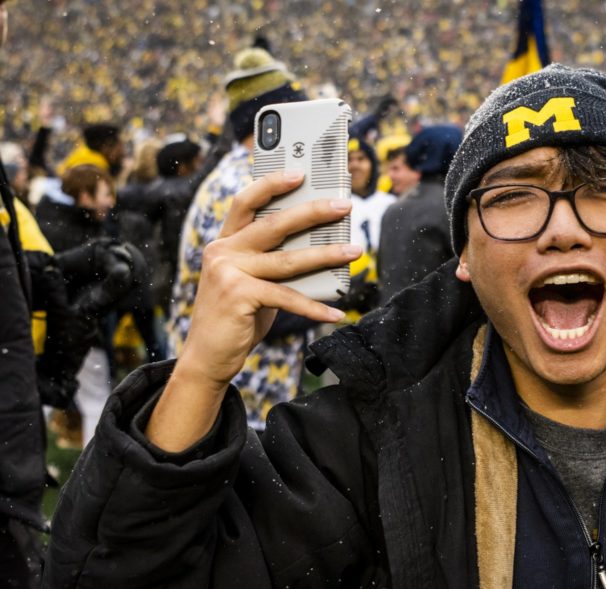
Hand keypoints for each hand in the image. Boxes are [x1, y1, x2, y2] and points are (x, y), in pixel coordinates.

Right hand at [176, 170, 359, 389]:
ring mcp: (228, 273)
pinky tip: (336, 312)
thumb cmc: (237, 317)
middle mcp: (223, 252)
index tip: (300, 173)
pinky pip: (287, 297)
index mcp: (224, 242)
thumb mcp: (252, 281)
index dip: (272, 184)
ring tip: (355, 251)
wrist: (208, 356)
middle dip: (313, 212)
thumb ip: (273, 262)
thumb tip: (318, 248)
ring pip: (288, 260)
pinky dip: (315, 307)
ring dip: (326, 255)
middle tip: (344, 205)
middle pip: (274, 224)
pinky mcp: (238, 297)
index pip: (246, 202)